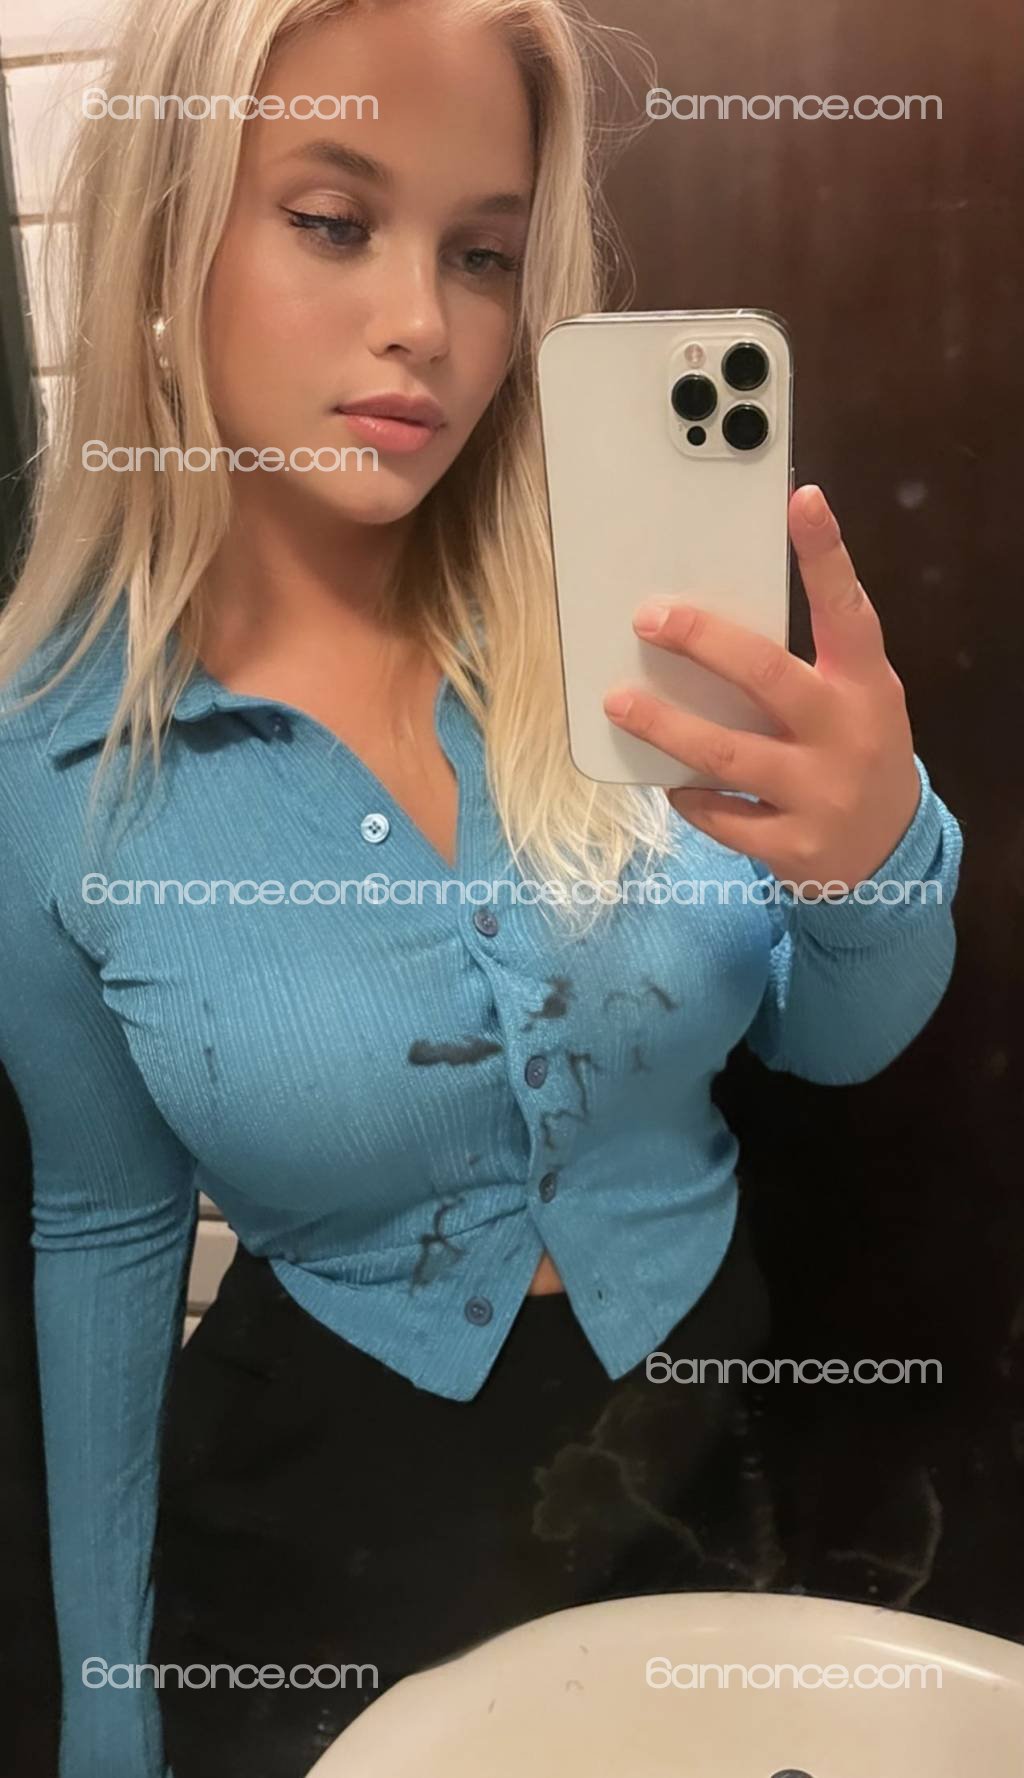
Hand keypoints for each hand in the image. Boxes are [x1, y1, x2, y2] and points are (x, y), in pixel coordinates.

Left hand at [602, 484, 921, 891]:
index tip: (803, 500)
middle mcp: (846, 734)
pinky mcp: (792, 845)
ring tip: (619, 702)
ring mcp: (821, 793)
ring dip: (664, 726)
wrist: (889, 855)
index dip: (827, 554)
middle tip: (649, 619)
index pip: (847, 609)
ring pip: (726, 752)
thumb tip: (710, 627)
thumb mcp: (853, 700)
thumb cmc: (855, 753)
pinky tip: (671, 783)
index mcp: (865, 685)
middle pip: (767, 675)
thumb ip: (806, 664)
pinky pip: (721, 815)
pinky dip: (689, 796)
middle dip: (702, 643)